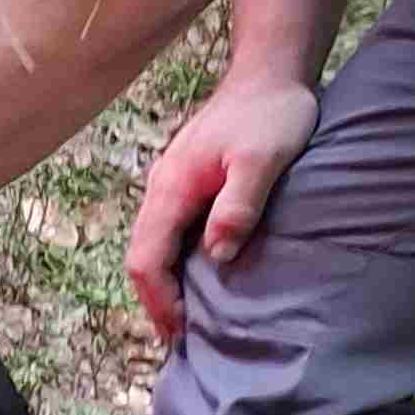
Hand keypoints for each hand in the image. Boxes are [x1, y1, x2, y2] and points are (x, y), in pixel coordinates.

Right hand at [125, 74, 320, 341]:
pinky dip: (177, 263)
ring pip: (154, 246)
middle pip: (142, 257)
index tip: (182, 333)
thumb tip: (217, 255)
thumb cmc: (271, 114)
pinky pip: (170, 233)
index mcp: (172, 189)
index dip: (160, 301)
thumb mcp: (263, 160)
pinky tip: (202, 276)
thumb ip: (237, 205)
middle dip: (157, 302)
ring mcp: (173, 185)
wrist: (270, 73)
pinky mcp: (188, 183)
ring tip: (190, 319)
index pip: (147, 259)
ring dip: (166, 284)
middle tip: (182, 341)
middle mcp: (162, 189)